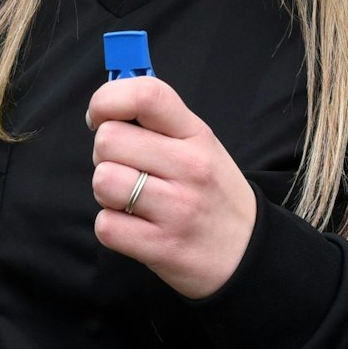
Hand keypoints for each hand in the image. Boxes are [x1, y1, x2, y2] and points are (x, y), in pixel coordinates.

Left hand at [85, 75, 257, 299]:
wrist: (248, 253)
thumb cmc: (212, 193)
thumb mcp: (201, 145)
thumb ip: (159, 122)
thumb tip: (106, 105)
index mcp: (196, 134)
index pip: (146, 95)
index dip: (107, 99)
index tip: (100, 117)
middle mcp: (189, 166)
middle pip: (109, 139)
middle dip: (105, 154)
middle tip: (126, 168)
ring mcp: (176, 208)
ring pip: (103, 180)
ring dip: (107, 191)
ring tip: (131, 199)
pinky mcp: (161, 246)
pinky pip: (106, 225)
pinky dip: (113, 227)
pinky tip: (136, 226)